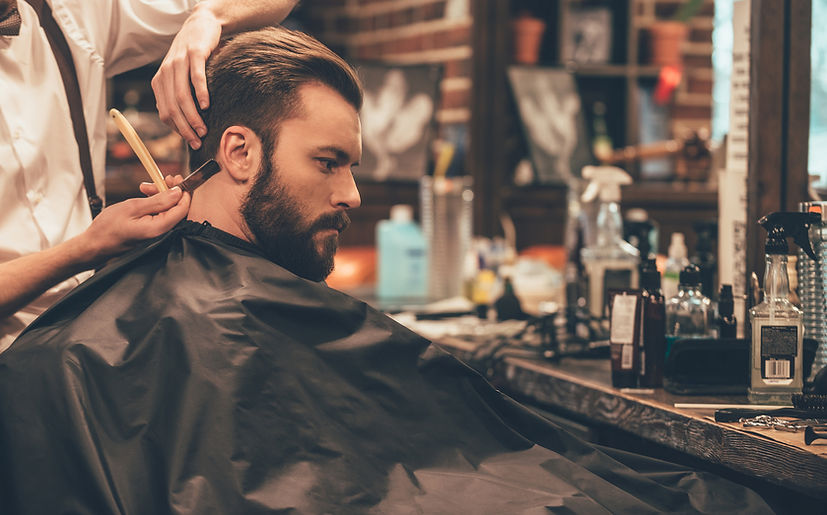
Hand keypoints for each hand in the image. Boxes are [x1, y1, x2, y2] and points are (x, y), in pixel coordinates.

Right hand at [79, 181, 190, 265]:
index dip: (184, 193)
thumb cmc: (108, 228)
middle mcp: (161, 232)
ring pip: (168, 210)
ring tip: (146, 186)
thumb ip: (158, 200)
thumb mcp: (132, 207)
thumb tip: (177, 192)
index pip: (182, 210)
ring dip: (161, 195)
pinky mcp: (151, 230)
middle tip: (164, 178)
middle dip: (172, 191)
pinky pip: (160, 214)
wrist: (95, 244)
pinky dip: (155, 203)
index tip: (179, 180)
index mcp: (159, 228)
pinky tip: (145, 195)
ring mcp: (156, 232)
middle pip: (177, 209)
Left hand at [151, 5, 221, 149]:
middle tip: (199, 141)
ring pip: (182, 96)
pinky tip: (207, 105)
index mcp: (160, 81)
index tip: (192, 141)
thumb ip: (179, 95)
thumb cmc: (194, 56)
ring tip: (204, 129)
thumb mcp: (181, 76)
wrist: (201, 25)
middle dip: (185, 128)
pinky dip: (201, 93)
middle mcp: (166, 72)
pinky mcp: (194, 54)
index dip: (178, 130)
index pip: (165, 112)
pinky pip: (196, 77)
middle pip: (172, 107)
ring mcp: (179, 62)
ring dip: (193, 116)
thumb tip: (184, 124)